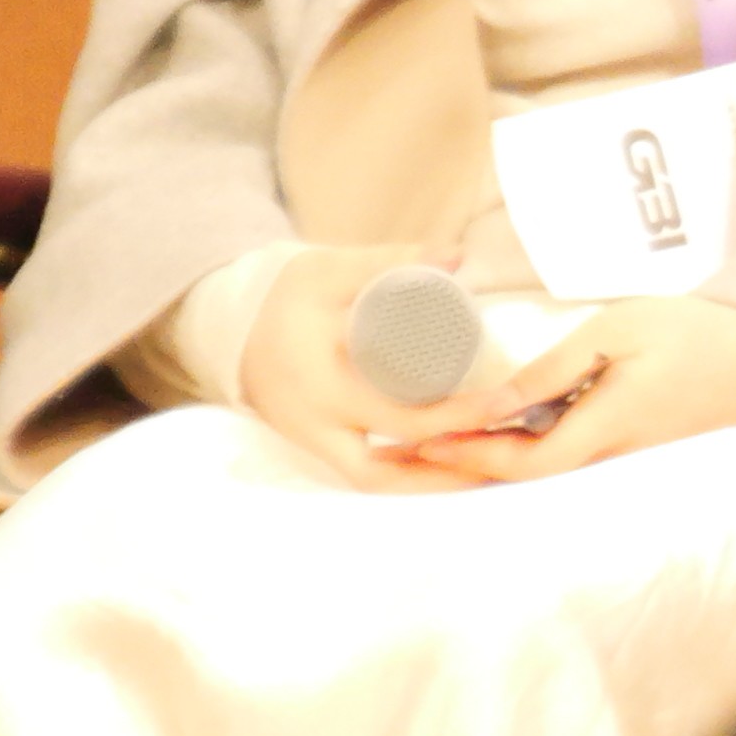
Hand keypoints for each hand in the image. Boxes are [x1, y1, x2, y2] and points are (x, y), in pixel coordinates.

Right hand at [236, 246, 497, 492]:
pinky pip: (361, 474)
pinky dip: (403, 476)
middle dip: (445, 472)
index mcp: (320, 385)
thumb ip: (392, 259)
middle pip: (382, 475)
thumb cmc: (289, 296)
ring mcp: (309, 441)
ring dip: (426, 482)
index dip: (454, 417)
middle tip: (506, 453)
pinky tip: (446, 469)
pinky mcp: (313, 445)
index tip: (503, 404)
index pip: (397, 418)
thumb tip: (456, 253)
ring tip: (487, 467)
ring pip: (372, 482)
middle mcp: (312, 425)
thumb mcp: (332, 270)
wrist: (229, 322)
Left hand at [403, 295, 735, 481]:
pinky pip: (575, 464)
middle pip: (525, 481)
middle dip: (460, 468)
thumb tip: (491, 403)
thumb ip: (554, 369)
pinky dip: (527, 456)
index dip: (464, 457)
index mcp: (612, 427)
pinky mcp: (645, 455)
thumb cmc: (702, 330)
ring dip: (489, 465)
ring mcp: (636, 462)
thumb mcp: (621, 330)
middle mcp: (620, 459)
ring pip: (548, 476)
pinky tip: (500, 439)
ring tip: (434, 447)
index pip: (522, 462)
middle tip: (400, 452)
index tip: (412, 442)